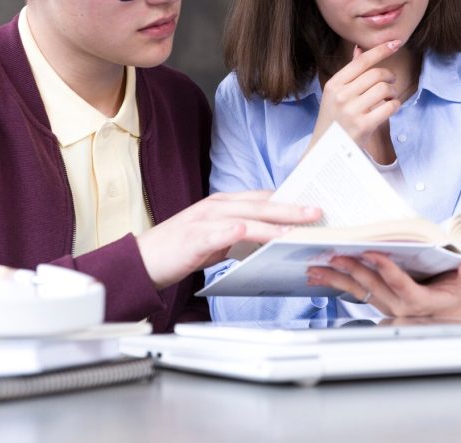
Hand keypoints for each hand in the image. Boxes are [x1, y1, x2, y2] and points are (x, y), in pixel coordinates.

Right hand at [136, 191, 320, 288]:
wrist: (142, 262)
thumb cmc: (178, 251)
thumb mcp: (215, 240)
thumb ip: (239, 236)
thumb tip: (268, 241)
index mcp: (222, 204)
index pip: (261, 197)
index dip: (288, 199)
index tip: (312, 204)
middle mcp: (216, 206)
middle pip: (261, 203)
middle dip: (291, 207)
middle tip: (318, 210)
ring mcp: (206, 220)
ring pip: (249, 216)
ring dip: (277, 221)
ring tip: (300, 227)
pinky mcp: (197, 237)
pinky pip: (227, 233)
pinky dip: (247, 233)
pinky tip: (263, 237)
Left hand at [306, 253, 460, 318]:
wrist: (446, 316)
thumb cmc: (455, 296)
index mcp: (419, 301)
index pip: (399, 284)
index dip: (385, 268)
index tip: (372, 253)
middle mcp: (398, 305)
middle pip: (372, 285)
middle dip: (351, 269)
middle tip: (335, 255)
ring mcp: (385, 304)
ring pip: (357, 290)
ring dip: (336, 278)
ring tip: (316, 268)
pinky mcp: (377, 301)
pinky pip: (354, 292)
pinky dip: (336, 283)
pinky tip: (320, 277)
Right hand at [308, 40, 401, 151]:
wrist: (326, 150)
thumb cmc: (334, 119)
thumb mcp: (335, 94)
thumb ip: (350, 72)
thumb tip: (360, 49)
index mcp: (334, 84)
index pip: (362, 61)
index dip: (381, 50)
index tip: (395, 43)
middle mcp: (341, 95)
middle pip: (376, 74)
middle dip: (390, 76)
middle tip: (391, 82)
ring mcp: (351, 111)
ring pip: (385, 89)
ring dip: (393, 92)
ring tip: (389, 98)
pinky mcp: (363, 125)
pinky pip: (389, 107)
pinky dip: (395, 105)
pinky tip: (389, 108)